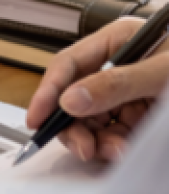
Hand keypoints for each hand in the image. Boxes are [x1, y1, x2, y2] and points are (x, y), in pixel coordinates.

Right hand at [26, 17, 168, 161]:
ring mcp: (129, 93)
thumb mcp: (164, 72)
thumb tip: (71, 100)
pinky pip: (113, 133)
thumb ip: (116, 84)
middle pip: (75, 97)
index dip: (48, 91)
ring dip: (98, 140)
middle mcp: (118, 66)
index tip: (37, 118)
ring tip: (114, 152)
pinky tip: (123, 151)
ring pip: (92, 120)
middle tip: (82, 148)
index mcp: (117, 41)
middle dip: (75, 125)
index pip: (69, 64)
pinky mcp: (140, 116)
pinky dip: (114, 146)